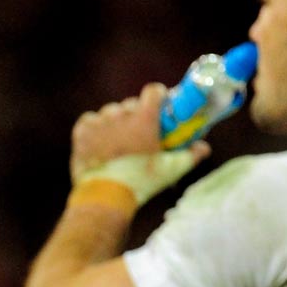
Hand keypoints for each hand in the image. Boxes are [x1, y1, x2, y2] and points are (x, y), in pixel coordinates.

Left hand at [69, 83, 208, 204]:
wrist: (106, 196)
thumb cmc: (142, 181)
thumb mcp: (171, 169)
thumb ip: (191, 155)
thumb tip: (204, 148)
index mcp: (144, 118)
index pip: (153, 90)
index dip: (157, 96)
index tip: (159, 106)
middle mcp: (121, 114)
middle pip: (131, 104)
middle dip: (136, 115)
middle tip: (138, 133)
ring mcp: (100, 122)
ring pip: (110, 112)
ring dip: (114, 122)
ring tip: (117, 141)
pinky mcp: (82, 131)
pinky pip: (89, 120)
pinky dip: (94, 127)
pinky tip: (99, 141)